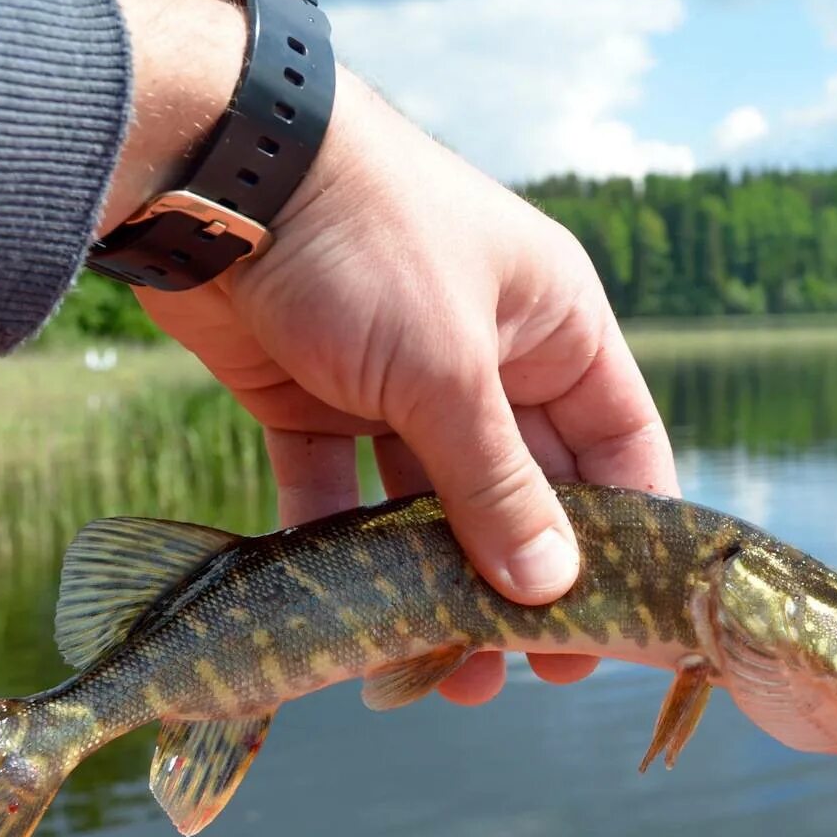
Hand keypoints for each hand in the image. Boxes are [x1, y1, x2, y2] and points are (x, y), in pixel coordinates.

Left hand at [99, 0, 678, 704]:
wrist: (212, 165)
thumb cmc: (366, 241)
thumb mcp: (446, 370)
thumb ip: (498, 485)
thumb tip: (552, 591)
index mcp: (553, 326)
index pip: (618, 447)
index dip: (623, 540)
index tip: (615, 629)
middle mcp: (487, 354)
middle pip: (523, 488)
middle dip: (519, 579)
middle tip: (516, 671)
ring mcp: (397, 378)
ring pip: (429, 502)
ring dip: (431, 580)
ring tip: (434, 668)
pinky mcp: (313, 395)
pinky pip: (337, 488)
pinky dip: (337, 545)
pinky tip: (337, 609)